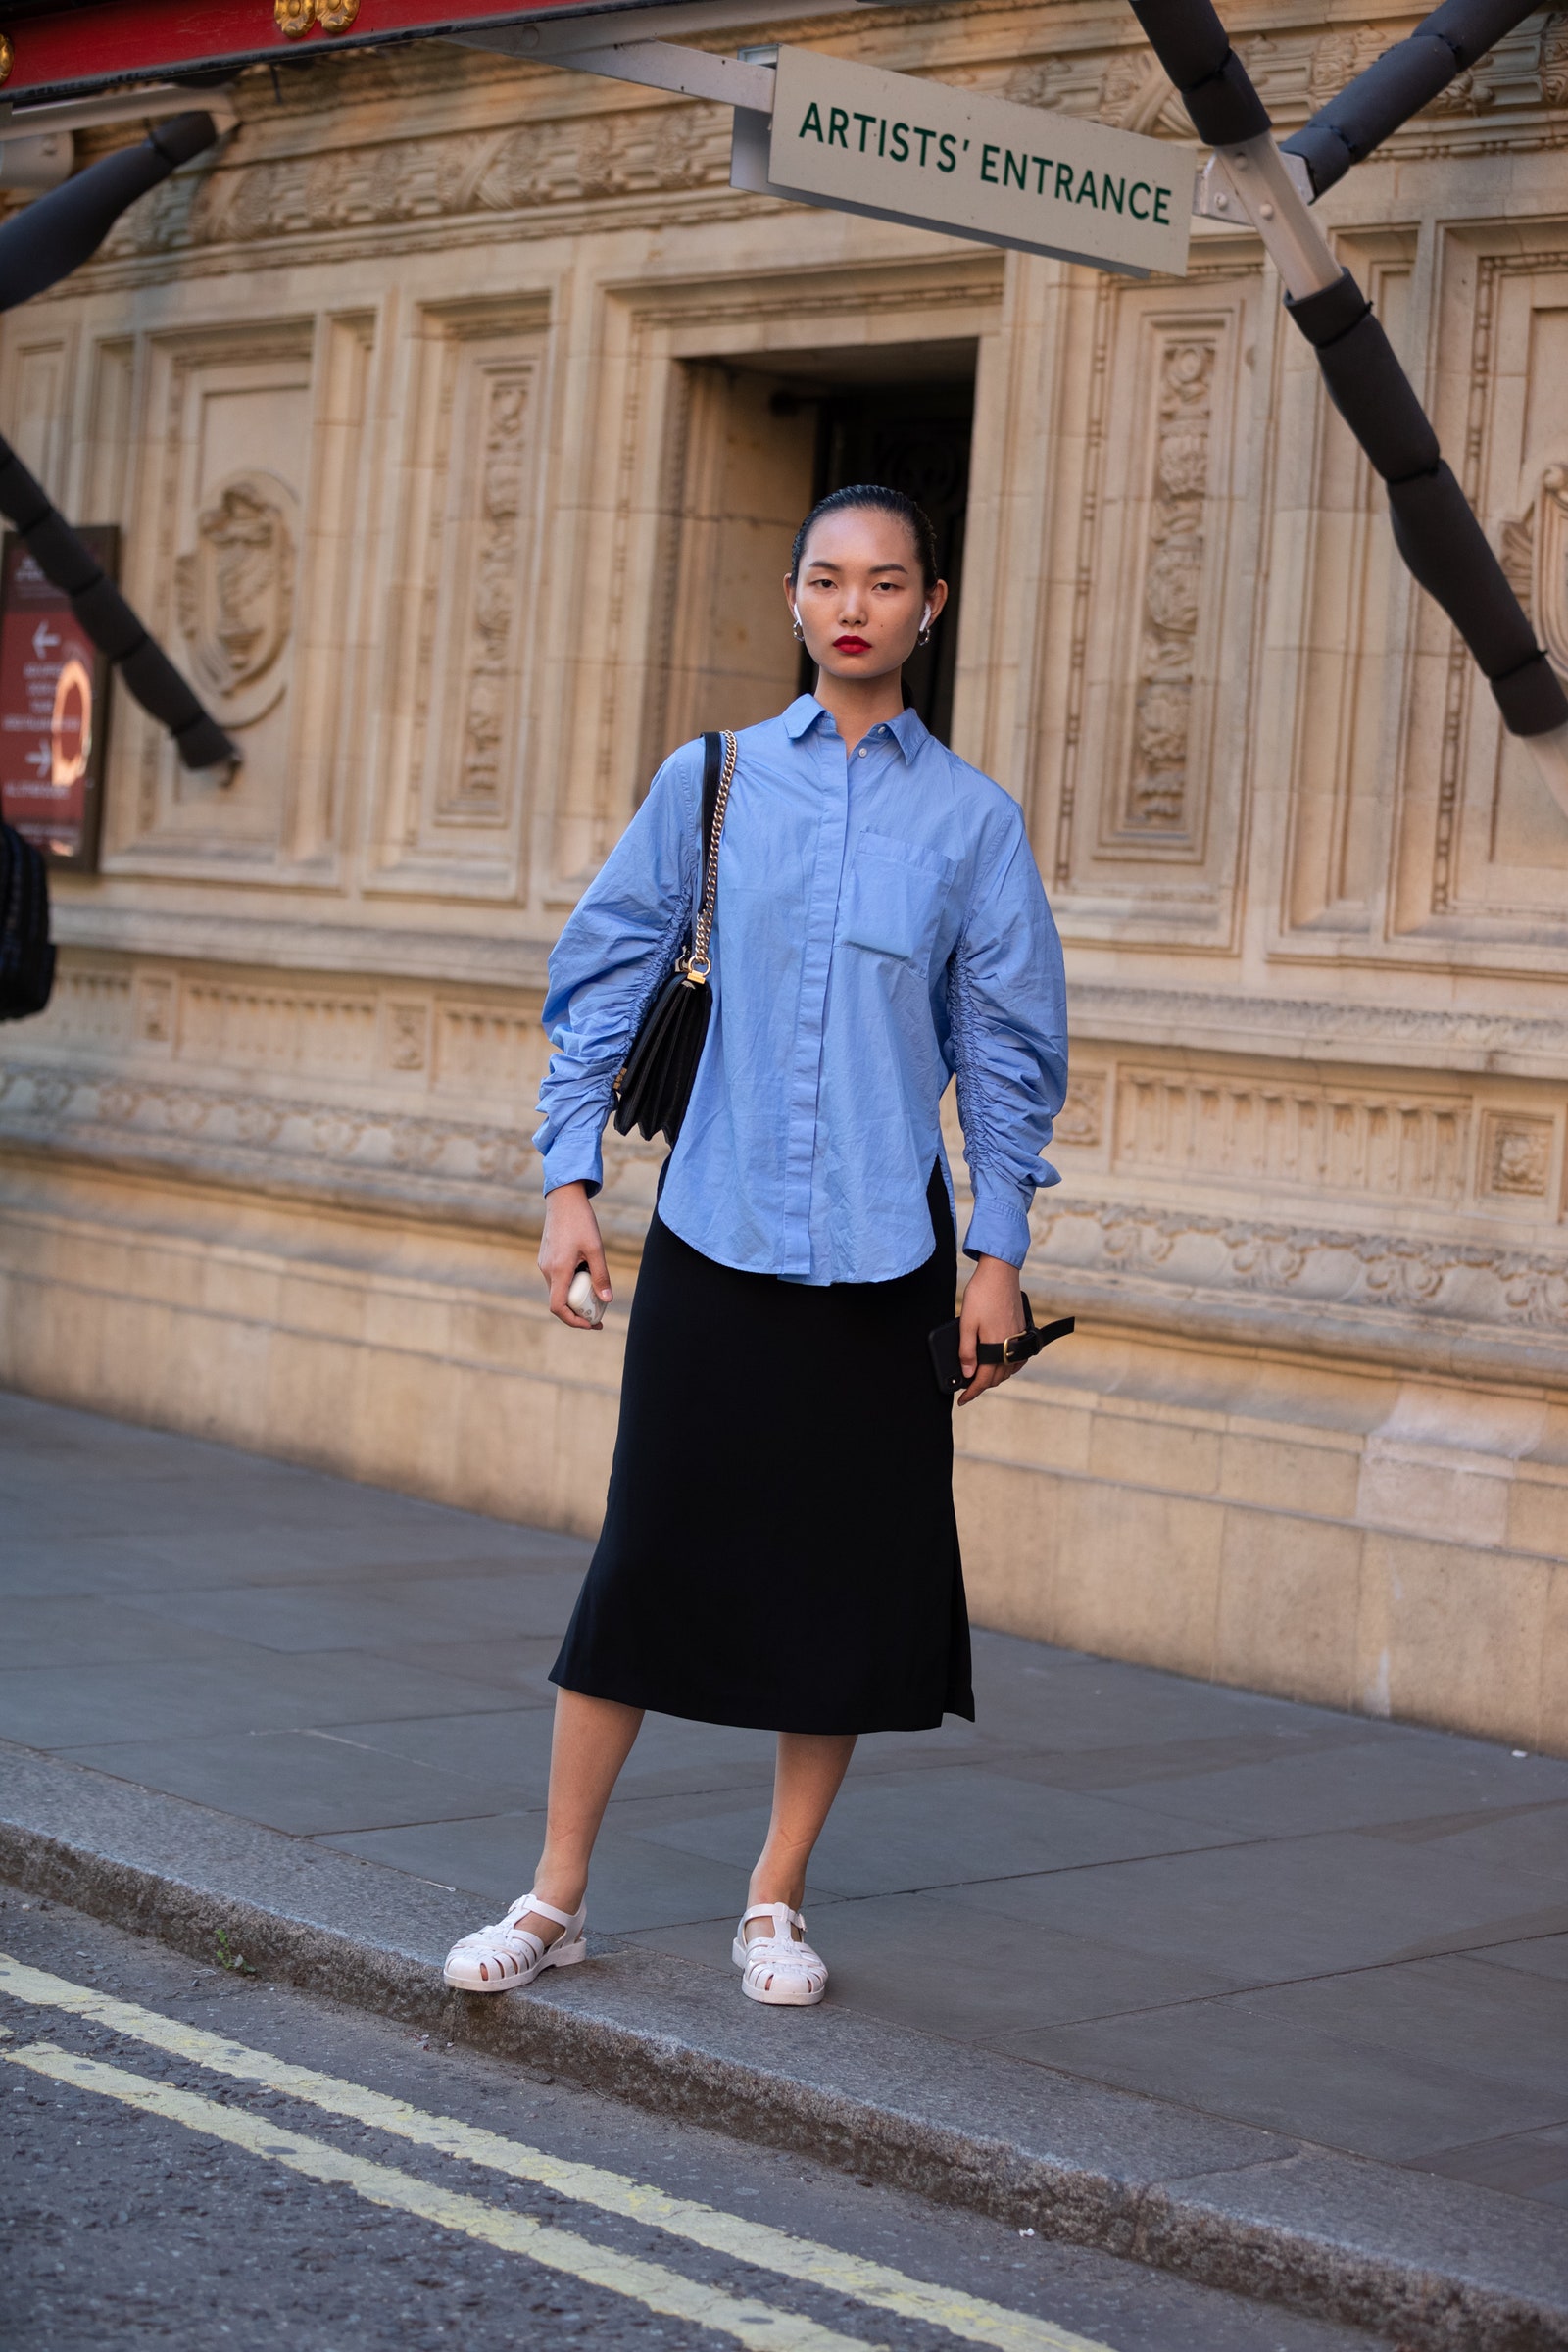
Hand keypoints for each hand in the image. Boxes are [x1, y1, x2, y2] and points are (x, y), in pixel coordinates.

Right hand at [539, 1182, 611, 1328]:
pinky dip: (571, 1284)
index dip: (573, 1321)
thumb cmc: (580, 1221)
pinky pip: (558, 1278)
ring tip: (595, 1291)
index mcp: (558, 1270)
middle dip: (578, 1312)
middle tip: (599, 1315)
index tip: (590, 1323)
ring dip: (575, 1297)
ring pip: (558, 1290)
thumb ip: (601, 1276)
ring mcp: (544, 1264)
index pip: (558, 1307)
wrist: (563, 1199)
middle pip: (559, 1301)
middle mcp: (547, 1270)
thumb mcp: (596, 1249)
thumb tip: (607, 1300)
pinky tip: (586, 1273)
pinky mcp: (546, 1258)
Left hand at [956, 1255, 1024, 1406]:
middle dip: (982, 1385)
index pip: (984, 1379)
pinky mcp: (1023, 1330)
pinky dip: (1009, 1365)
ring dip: (995, 1376)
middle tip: (967, 1387)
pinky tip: (1000, 1362)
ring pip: (1009, 1369)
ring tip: (980, 1376)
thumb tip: (968, 1374)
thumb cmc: (981, 1294)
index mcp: (996, 1346)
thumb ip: (967, 1350)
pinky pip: (1018, 1357)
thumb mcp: (967, 1323)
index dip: (972, 1392)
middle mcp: (1012, 1346)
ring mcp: (1019, 1338)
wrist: (1000, 1272)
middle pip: (997, 1377)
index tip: (962, 1400)